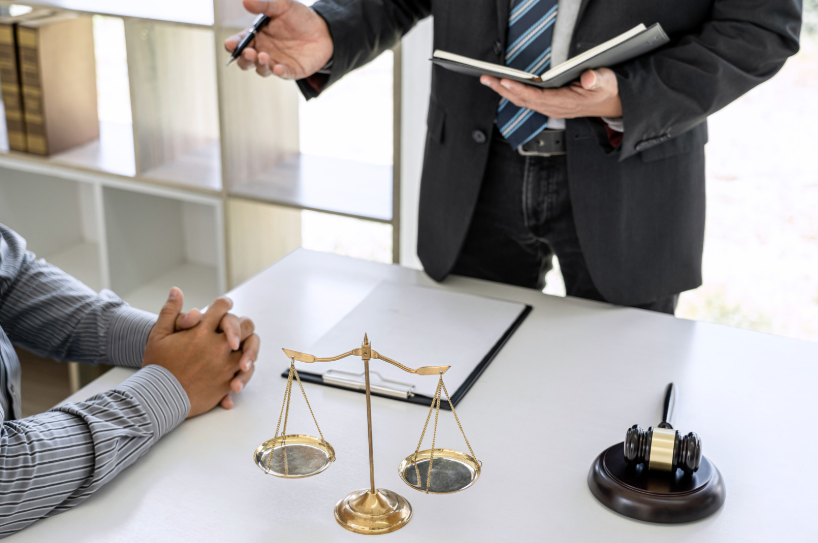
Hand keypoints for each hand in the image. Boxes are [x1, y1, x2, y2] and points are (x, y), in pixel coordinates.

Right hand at [143, 288, 243, 417]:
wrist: (159, 398)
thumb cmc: (158, 366)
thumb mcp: (158, 335)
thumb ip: (170, 311)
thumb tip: (176, 291)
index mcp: (201, 331)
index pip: (222, 307)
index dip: (224, 304)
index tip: (223, 307)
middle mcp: (217, 346)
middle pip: (245, 325)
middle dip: (241, 325)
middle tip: (235, 330)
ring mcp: (225, 365)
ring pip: (250, 349)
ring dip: (247, 347)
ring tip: (239, 349)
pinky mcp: (227, 382)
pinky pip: (246, 372)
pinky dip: (244, 371)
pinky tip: (238, 369)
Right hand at [224, 0, 332, 78]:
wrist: (324, 30)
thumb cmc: (299, 18)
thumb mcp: (282, 6)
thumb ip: (264, 5)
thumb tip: (246, 1)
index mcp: (257, 36)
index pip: (239, 43)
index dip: (232, 45)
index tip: (230, 44)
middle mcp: (263, 51)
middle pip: (246, 61)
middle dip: (244, 58)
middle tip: (248, 52)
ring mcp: (276, 62)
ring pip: (261, 70)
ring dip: (260, 65)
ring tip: (263, 56)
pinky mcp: (290, 71)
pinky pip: (281, 74)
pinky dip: (278, 72)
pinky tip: (277, 67)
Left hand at [480, 68, 621, 118]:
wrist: (611, 102)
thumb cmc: (606, 90)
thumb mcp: (607, 82)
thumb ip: (597, 80)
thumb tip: (587, 79)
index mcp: (566, 102)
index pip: (538, 97)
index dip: (520, 90)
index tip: (506, 82)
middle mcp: (554, 108)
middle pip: (524, 100)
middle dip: (503, 90)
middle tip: (487, 78)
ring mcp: (550, 108)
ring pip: (522, 101)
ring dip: (504, 91)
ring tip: (488, 80)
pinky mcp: (549, 105)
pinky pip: (526, 101)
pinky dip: (512, 93)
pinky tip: (502, 86)